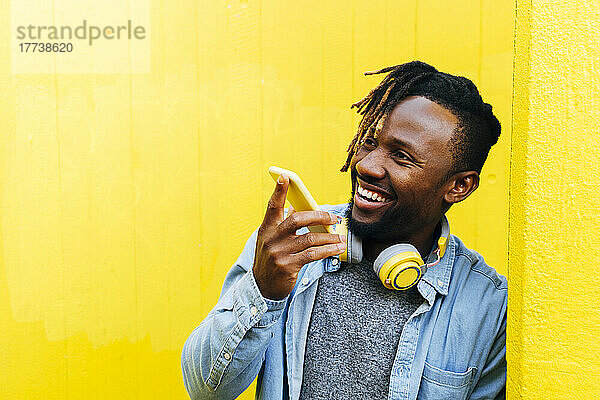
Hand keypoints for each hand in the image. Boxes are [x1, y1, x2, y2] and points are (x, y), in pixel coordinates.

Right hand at [252, 174, 345, 299]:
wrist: (261, 287)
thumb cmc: (271, 259)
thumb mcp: (271, 240)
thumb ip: (283, 225)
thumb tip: (298, 206)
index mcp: (266, 229)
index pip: (272, 206)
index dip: (278, 191)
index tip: (285, 177)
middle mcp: (271, 239)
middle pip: (297, 219)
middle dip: (319, 215)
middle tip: (334, 217)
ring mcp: (279, 253)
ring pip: (309, 238)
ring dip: (329, 237)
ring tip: (340, 237)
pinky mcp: (287, 266)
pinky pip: (313, 255)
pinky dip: (328, 250)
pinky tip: (337, 249)